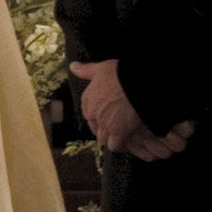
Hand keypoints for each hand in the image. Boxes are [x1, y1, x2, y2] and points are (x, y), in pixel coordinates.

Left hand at [71, 59, 193, 160]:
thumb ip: (86, 70)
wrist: (138, 84)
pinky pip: (115, 145)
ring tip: (122, 134)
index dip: (99, 116)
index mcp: (87, 100)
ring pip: (103, 138)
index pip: (89, 114)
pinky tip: (127, 140)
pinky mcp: (118, 133)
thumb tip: (73, 66)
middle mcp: (93, 114)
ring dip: (111, 137)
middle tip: (116, 125)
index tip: (108, 115)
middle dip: (104, 128)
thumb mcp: (101, 68)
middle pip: (95, 128)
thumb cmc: (121, 74)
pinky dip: (120, 144)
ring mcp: (105, 125)